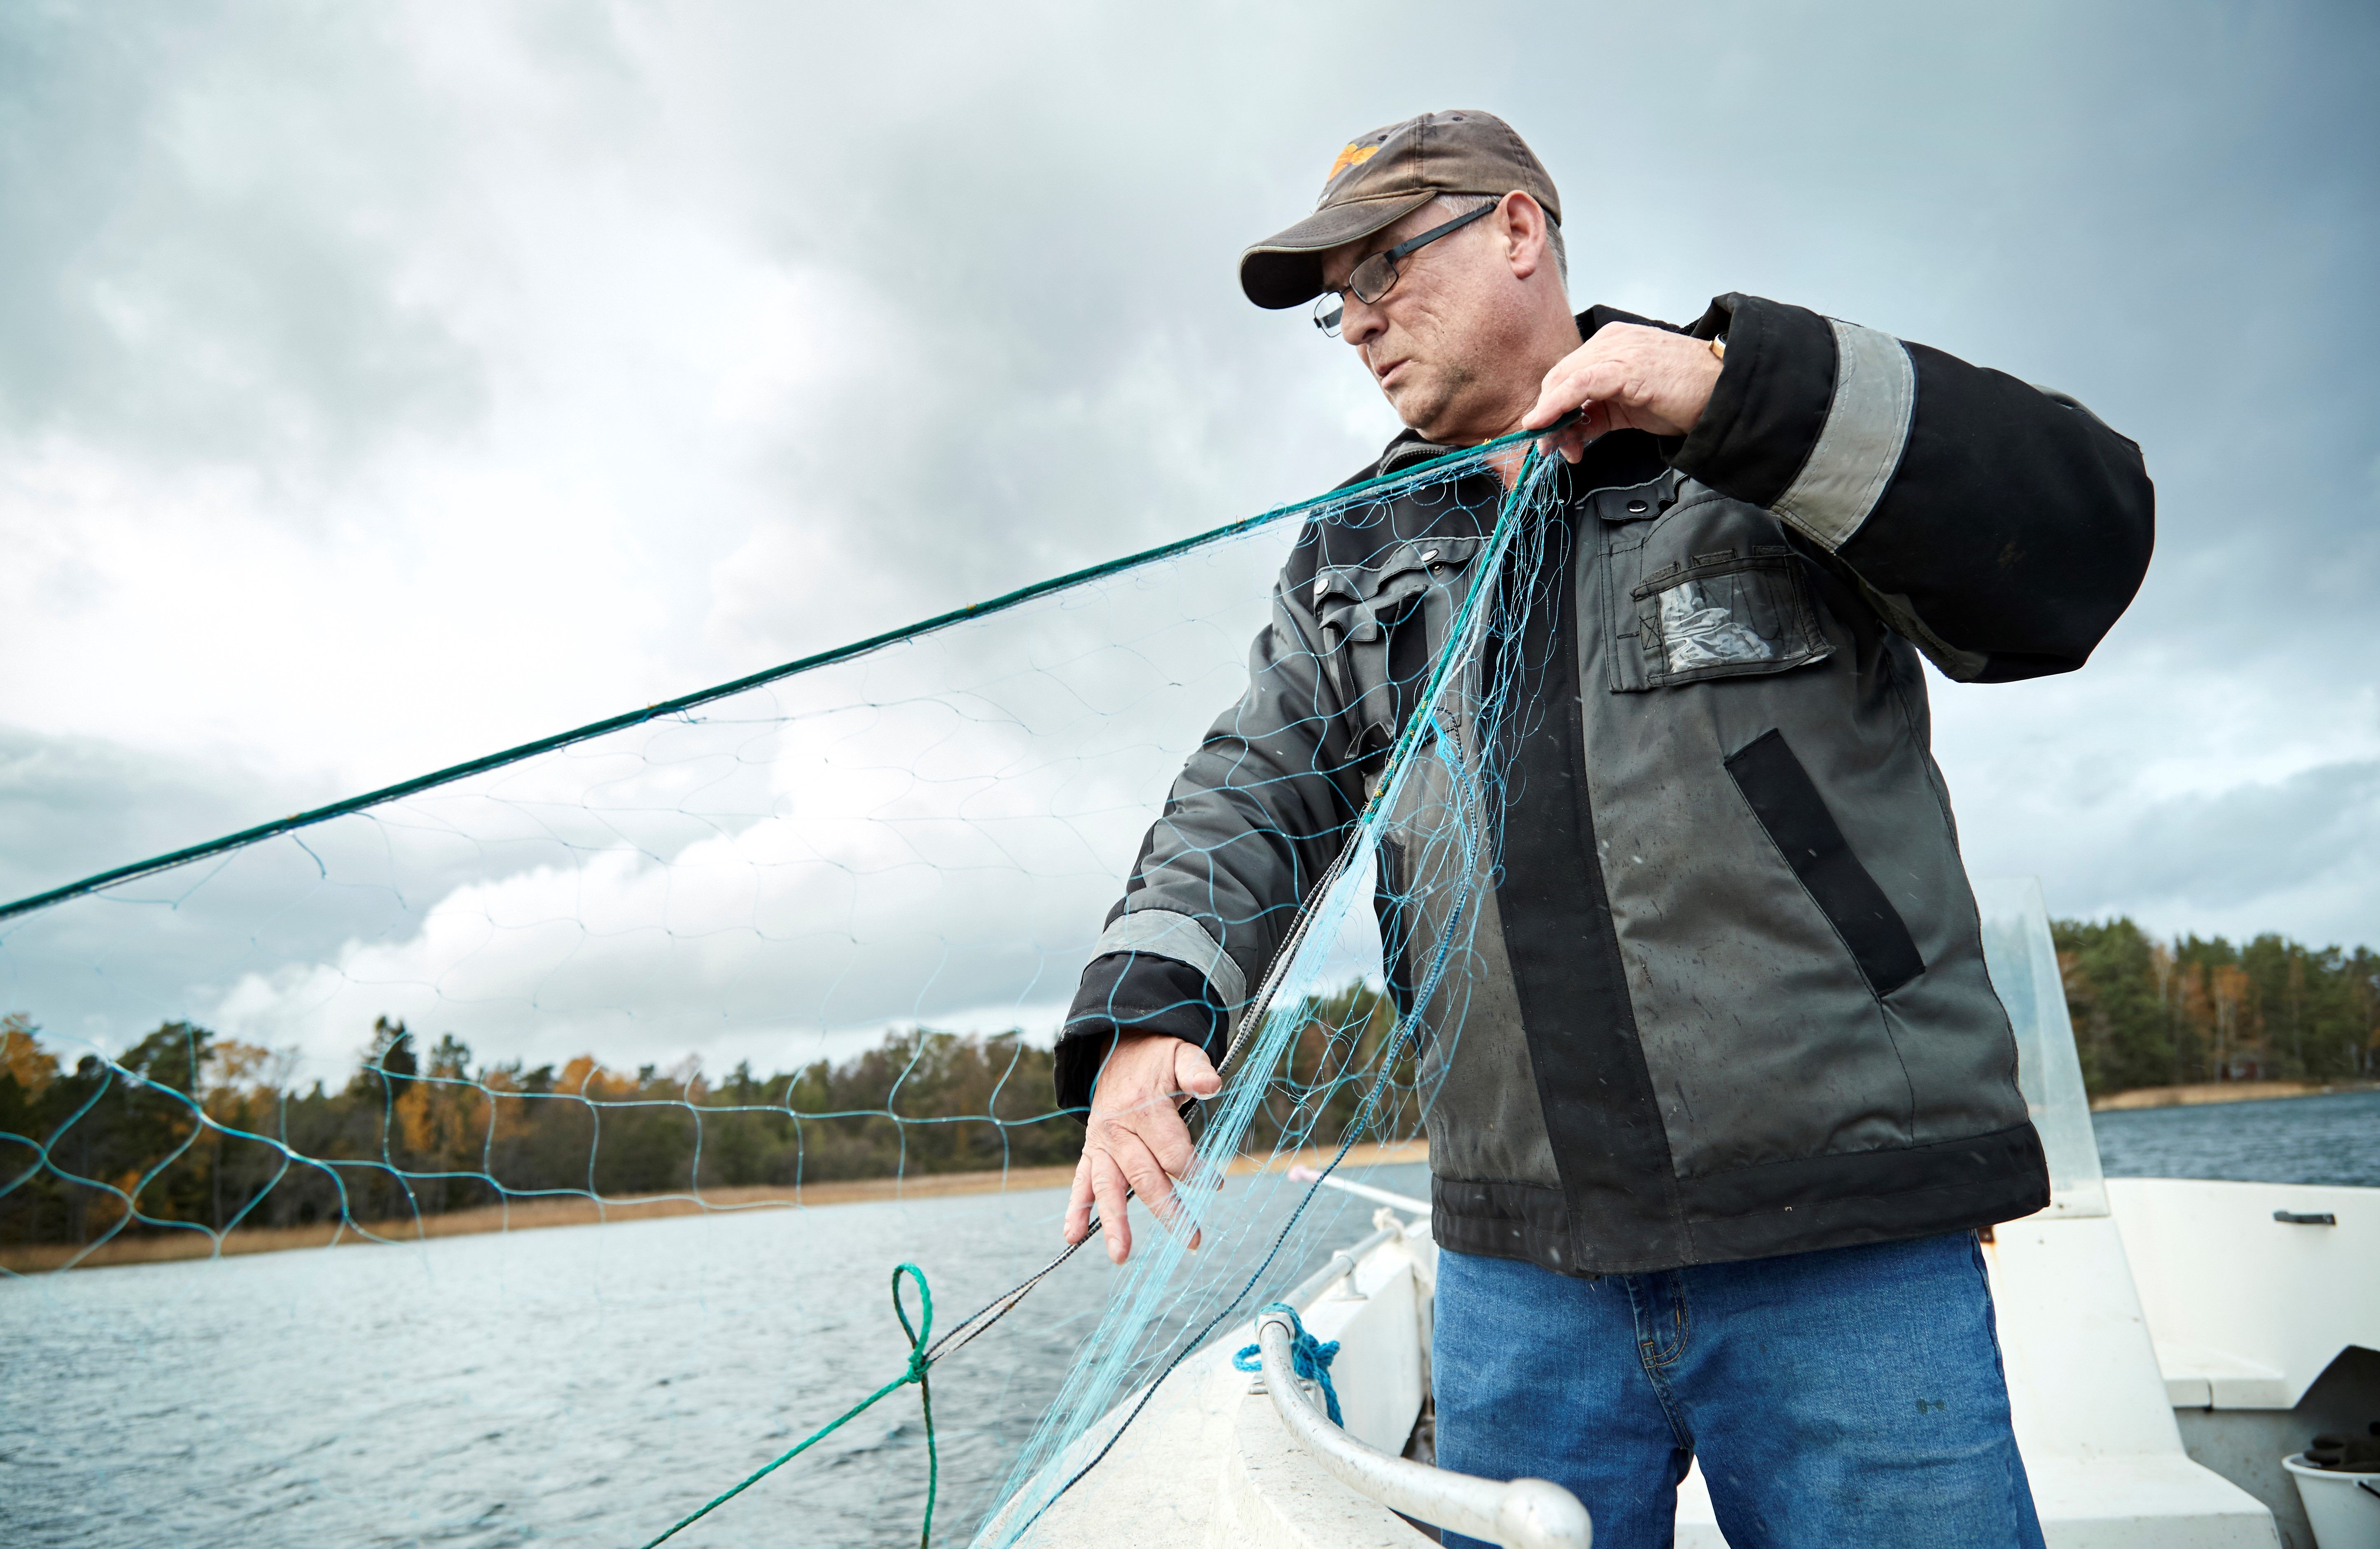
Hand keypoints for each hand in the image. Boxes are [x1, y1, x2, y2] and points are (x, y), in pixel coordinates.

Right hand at [1063, 1031, 1222, 1263]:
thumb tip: (1213, 1084)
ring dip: (1114, 1222)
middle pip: (1144, 1176)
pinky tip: (1072, 1237)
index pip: (1172, 1151)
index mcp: (1143, 1108)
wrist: (1120, 1049)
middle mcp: (1118, 1129)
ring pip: (1108, 1187)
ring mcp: (1101, 1143)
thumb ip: (1196, 1069)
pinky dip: (1075, 1209)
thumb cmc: (1158, 1058)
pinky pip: (1081, 1182)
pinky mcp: (1091, 1151)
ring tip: (1121, 1255)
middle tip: (1191, 1240)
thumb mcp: (1180, 1052)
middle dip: (1169, 1210)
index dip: (1197, 1170)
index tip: (1217, 1184)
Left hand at [1521, 323, 1722, 462]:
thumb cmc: (1683, 396)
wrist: (1721, 392)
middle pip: (1559, 378)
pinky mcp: (1623, 367)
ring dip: (1551, 420)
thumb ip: (1598, 413)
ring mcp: (1616, 351)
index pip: (1566, 373)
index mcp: (1611, 343)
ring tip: (1556, 447)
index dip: (1550, 407)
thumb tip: (1570, 433)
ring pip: (1563, 382)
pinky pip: (1577, 386)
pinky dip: (1556, 406)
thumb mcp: (1630, 406)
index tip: (1547, 436)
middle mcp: (1610, 341)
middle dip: (1547, 417)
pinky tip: (1547, 425)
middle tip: (1549, 447)